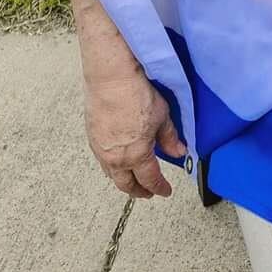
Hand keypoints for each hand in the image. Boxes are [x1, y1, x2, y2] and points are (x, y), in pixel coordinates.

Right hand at [83, 68, 186, 198]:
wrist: (111, 78)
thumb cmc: (136, 94)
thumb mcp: (162, 117)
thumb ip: (170, 138)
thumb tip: (179, 151)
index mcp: (137, 155)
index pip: (150, 180)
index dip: (160, 188)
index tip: (165, 191)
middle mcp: (116, 158)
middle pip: (127, 184)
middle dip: (139, 191)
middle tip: (148, 192)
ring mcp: (101, 149)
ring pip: (112, 175)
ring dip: (123, 180)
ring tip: (132, 179)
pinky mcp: (92, 138)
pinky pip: (102, 161)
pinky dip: (112, 167)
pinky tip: (117, 161)